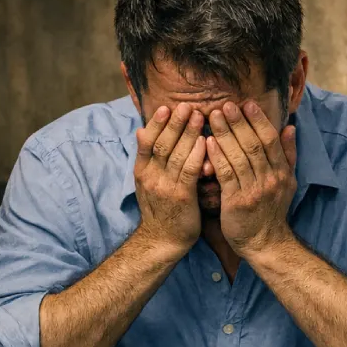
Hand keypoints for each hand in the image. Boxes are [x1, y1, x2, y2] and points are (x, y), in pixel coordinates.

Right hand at [133, 103, 206, 256]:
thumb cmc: (160, 209)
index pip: (147, 142)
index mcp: (142, 171)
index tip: (166, 107)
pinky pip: (189, 172)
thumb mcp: (147, 182)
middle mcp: (151, 177)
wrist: (162, 241)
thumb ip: (147, 157)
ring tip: (198, 116)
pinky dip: (196, 155)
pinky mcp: (181, 197)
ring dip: (188, 133)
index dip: (156, 123)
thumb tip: (141, 131)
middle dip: (174, 123)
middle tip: (186, 106)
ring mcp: (165, 187)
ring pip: (176, 154)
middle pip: (162, 144)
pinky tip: (205, 142)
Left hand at [205, 101, 297, 257]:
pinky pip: (226, 174)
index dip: (258, 120)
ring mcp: (254, 190)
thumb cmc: (272, 210)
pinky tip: (208, 143)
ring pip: (239, 156)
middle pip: (254, 144)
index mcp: (282, 171)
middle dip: (239, 122)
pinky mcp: (237, 202)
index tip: (246, 103)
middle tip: (225, 104)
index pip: (270, 139)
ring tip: (212, 116)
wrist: (265, 243)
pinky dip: (217, 157)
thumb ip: (288, 154)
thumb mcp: (288, 182)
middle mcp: (271, 179)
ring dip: (225, 134)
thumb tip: (290, 127)